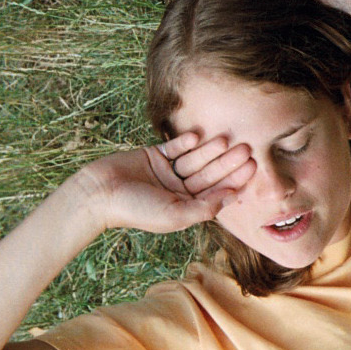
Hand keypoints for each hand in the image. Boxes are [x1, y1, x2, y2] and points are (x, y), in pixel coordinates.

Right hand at [70, 132, 255, 234]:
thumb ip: (203, 209)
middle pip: (208, 174)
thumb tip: (230, 200)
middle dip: (226, 163)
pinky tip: (197, 135)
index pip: (215, 193)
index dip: (234, 181)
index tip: (251, 168)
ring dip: (209, 150)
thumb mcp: (173, 214)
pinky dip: (185, 142)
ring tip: (224, 138)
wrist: (99, 193)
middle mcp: (178, 190)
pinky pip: (174, 148)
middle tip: (245, 149)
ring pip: (194, 160)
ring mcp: (166, 173)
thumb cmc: (135, 209)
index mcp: (185, 207)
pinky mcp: (153, 156)